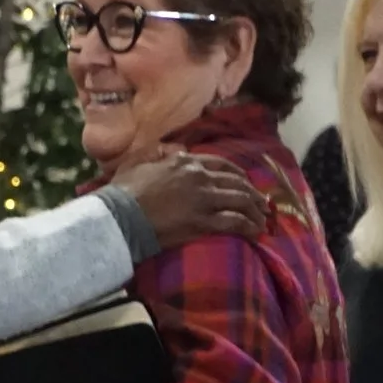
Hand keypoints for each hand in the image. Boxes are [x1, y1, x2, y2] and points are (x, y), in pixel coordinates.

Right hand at [112, 149, 268, 249]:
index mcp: (185, 162)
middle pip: (237, 182)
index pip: (221, 164)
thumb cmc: (123, 191)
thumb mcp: (136, 162)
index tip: (246, 182)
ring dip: (255, 210)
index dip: (238, 174)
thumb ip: (156, 153)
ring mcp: (203, 199)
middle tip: (261, 203)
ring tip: (263, 219)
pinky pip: (234, 222)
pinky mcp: (203, 222)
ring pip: (240, 200)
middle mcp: (199, 177)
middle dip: (253, 193)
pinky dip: (249, 226)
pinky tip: (256, 232)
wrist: (120, 216)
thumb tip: (171, 150)